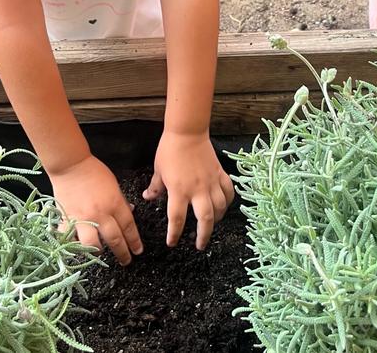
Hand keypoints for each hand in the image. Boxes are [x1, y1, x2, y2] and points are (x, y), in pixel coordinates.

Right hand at [48, 155, 142, 264]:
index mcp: (114, 203)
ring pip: (92, 244)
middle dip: (123, 253)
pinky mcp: (67, 219)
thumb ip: (121, 201)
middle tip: (127, 260)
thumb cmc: (93, 171)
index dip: (134, 241)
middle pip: (115, 239)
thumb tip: (130, 212)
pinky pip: (69, 237)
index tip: (138, 250)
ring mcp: (83, 218)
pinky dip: (72, 242)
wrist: (71, 165)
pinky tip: (75, 246)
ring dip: (98, 252)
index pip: (128, 227)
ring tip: (100, 253)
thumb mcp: (114, 184)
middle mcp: (100, 214)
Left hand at [143, 131, 233, 250]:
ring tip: (211, 225)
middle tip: (200, 245)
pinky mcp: (220, 174)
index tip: (172, 242)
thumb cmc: (170, 149)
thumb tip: (148, 197)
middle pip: (205, 219)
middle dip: (203, 235)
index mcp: (179, 190)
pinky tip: (223, 205)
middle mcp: (197, 189)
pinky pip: (228, 192)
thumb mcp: (158, 170)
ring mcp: (211, 182)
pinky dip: (227, 201)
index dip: (174, 234)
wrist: (187, 131)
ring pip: (220, 208)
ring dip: (216, 220)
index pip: (177, 219)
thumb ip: (155, 187)